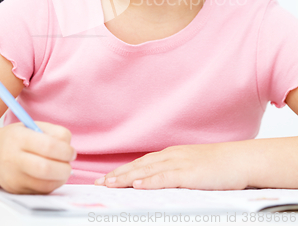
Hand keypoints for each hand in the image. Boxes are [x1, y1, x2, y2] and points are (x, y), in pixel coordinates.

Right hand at [0, 122, 75, 193]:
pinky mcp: (15, 190)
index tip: (72, 152)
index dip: (65, 150)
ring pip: (44, 184)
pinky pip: (40, 191)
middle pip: (46, 169)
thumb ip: (54, 132)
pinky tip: (53, 176)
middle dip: (64, 168)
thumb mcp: (33, 125)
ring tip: (62, 169)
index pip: (48, 146)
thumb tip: (69, 147)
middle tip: (69, 163)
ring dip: (61, 178)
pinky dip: (52, 184)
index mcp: (19, 138)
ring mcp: (13, 177)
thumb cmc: (18, 137)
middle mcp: (13, 158)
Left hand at [95, 143, 248, 189]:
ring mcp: (180, 163)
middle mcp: (172, 156)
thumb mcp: (194, 167)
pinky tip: (137, 185)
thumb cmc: (220, 166)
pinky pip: (165, 177)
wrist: (241, 159)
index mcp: (172, 155)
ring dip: (126, 177)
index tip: (106, 179)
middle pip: (139, 166)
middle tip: (99, 183)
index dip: (123, 171)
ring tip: (109, 184)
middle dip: (118, 175)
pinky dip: (150, 180)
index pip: (142, 163)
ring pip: (147, 170)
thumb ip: (176, 174)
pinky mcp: (190, 173)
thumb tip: (159, 184)